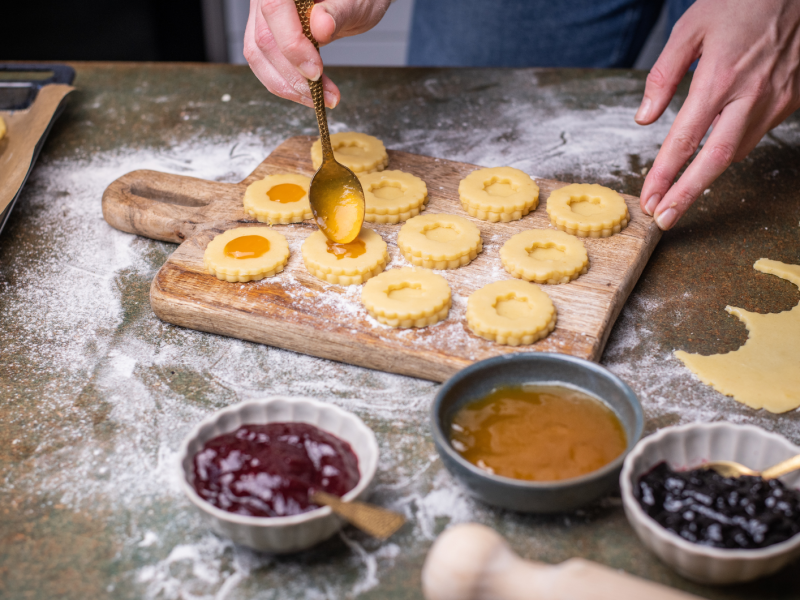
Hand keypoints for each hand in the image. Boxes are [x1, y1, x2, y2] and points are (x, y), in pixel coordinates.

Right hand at [243, 0, 391, 108]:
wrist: (354, 0)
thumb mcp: (356, 2)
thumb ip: (337, 12)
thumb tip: (320, 27)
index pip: (275, 9)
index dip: (292, 45)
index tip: (316, 72)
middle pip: (264, 39)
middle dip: (294, 75)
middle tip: (325, 94)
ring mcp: (261, 16)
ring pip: (258, 56)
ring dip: (288, 85)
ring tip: (320, 98)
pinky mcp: (267, 35)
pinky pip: (264, 62)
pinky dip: (285, 83)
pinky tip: (309, 92)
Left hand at [636, 0, 799, 229]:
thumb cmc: (740, 1)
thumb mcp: (690, 28)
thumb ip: (663, 75)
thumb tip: (644, 118)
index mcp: (721, 77)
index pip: (686, 139)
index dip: (665, 175)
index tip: (649, 198)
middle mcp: (752, 94)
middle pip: (717, 159)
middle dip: (687, 194)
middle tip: (664, 219)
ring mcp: (777, 98)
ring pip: (738, 150)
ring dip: (708, 174)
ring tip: (680, 192)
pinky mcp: (792, 98)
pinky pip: (756, 133)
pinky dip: (732, 147)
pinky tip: (713, 153)